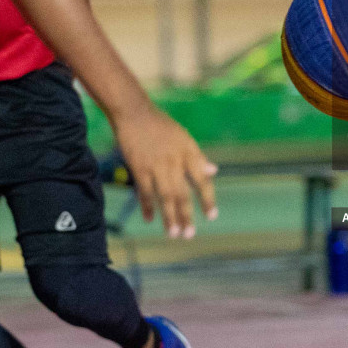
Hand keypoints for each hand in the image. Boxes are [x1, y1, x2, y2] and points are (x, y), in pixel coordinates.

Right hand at [112, 104, 216, 237]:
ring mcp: (156, 165)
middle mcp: (175, 161)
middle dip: (186, 216)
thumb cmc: (161, 126)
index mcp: (189, 152)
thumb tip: (213, 171)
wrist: (134, 112)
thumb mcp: (184, 138)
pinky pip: (144, 192)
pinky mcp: (138, 168)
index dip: (207, 199)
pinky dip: (147, 206)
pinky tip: (150, 219)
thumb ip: (198, 157)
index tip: (211, 216)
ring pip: (164, 196)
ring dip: (169, 217)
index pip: (202, 180)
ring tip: (174, 234)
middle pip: (182, 193)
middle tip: (189, 235)